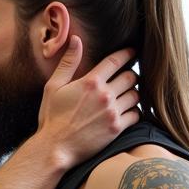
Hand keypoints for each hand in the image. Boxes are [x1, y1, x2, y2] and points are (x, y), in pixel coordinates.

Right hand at [35, 40, 139, 164]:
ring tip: (127, 96)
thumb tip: (76, 40)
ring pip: (136, 95)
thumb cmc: (51, 118)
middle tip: (128, 78)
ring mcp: (112, 112)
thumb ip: (68, 63)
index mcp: (90, 82)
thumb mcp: (53, 87)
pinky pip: (136, 114)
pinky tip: (128, 112)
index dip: (127, 53)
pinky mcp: (116, 129)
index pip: (116, 61)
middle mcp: (105, 95)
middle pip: (131, 77)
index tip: (132, 51)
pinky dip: (134, 111)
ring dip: (133, 93)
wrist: (54, 148)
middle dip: (131, 75)